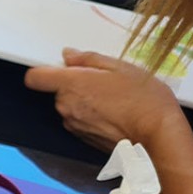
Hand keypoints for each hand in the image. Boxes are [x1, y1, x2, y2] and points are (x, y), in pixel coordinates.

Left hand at [24, 49, 185, 150]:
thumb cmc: (144, 101)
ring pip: (70, 106)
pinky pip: (80, 120)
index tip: (60, 66)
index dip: (44, 70)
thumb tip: (70, 56)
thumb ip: (89, 59)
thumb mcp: (121, 67)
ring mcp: (73, 124)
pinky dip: (91, 115)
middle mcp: (66, 106)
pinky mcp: (82, 137)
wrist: (157, 135)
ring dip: (84, 100)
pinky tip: (114, 112)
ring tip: (113, 98)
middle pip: (57, 91)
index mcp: (71, 84)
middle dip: (75, 84)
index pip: (35, 77)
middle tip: (103, 81)